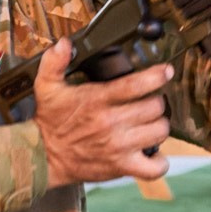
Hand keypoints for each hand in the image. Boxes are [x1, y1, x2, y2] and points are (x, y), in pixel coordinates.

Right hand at [33, 38, 173, 183]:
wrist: (44, 156)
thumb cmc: (51, 121)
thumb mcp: (47, 87)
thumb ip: (54, 62)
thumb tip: (65, 43)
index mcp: (97, 100)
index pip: (135, 85)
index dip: (157, 76)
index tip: (166, 72)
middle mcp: (111, 123)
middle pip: (155, 107)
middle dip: (156, 101)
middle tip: (149, 101)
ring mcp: (119, 147)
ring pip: (159, 131)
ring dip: (159, 125)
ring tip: (150, 122)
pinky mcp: (122, 166)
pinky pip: (154, 168)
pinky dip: (160, 161)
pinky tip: (154, 153)